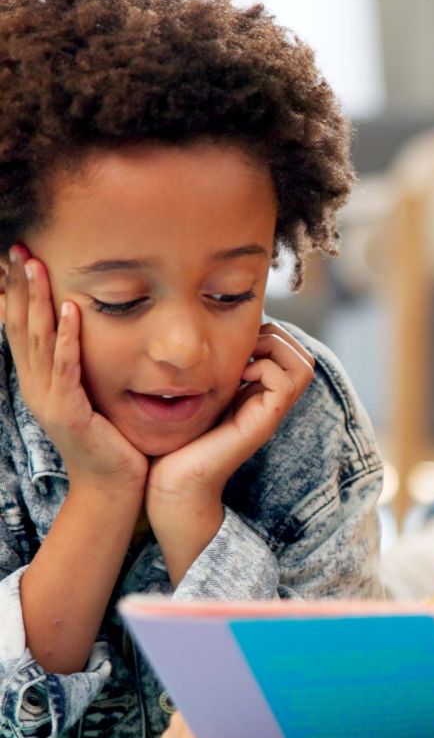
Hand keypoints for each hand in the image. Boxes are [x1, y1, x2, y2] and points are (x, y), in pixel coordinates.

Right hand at [3, 245, 146, 490]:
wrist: (114, 489)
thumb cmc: (111, 442)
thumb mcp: (89, 398)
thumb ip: (81, 370)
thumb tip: (83, 338)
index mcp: (40, 382)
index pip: (21, 328)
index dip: (17, 293)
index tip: (15, 258)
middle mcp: (36, 387)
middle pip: (20, 326)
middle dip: (19, 286)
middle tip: (17, 248)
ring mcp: (48, 399)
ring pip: (37, 340)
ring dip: (37, 300)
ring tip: (36, 266)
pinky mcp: (69, 411)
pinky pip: (66, 367)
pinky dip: (66, 337)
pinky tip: (69, 311)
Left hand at [147, 322, 315, 507]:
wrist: (170, 486)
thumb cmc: (172, 442)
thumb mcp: (191, 396)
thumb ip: (205, 372)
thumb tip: (200, 339)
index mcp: (256, 394)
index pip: (288, 350)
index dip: (267, 334)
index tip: (231, 340)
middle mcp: (269, 403)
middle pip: (302, 354)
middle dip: (274, 336)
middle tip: (239, 347)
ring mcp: (269, 414)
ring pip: (303, 364)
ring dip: (273, 350)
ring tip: (241, 360)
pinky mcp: (262, 424)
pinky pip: (284, 381)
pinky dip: (263, 368)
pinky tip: (236, 377)